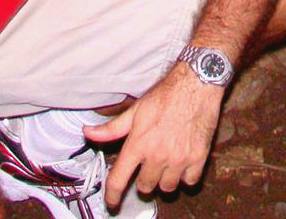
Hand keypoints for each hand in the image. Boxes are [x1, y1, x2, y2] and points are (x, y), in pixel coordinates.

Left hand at [83, 63, 223, 208]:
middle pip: (144, 187)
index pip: (118, 180)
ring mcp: (178, 159)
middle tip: (148, 165)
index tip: (112, 202)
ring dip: (164, 180)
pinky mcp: (198, 158)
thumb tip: (88, 133)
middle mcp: (157, 156)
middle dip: (143, 179)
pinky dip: (185, 176)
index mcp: (138, 144)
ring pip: (167, 188)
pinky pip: (189, 182)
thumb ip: (112, 128)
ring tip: (166, 164)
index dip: (112, 195)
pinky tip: (183, 163)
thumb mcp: (135, 110)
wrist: (196, 85)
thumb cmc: (165, 96)